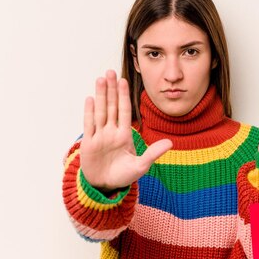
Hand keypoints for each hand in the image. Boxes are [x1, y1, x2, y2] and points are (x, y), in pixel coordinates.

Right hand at [79, 70, 172, 191]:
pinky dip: (89, 112)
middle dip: (111, 90)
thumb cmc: (123, 176)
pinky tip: (90, 98)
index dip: (124, 96)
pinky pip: (89, 124)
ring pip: (100, 111)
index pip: (124, 111)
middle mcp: (111, 132)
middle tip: (110, 72)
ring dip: (101, 96)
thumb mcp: (140, 166)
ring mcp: (99, 136)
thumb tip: (170, 143)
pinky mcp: (89, 143)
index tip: (124, 81)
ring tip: (101, 79)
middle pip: (111, 106)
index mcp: (124, 135)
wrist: (105, 187)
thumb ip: (153, 153)